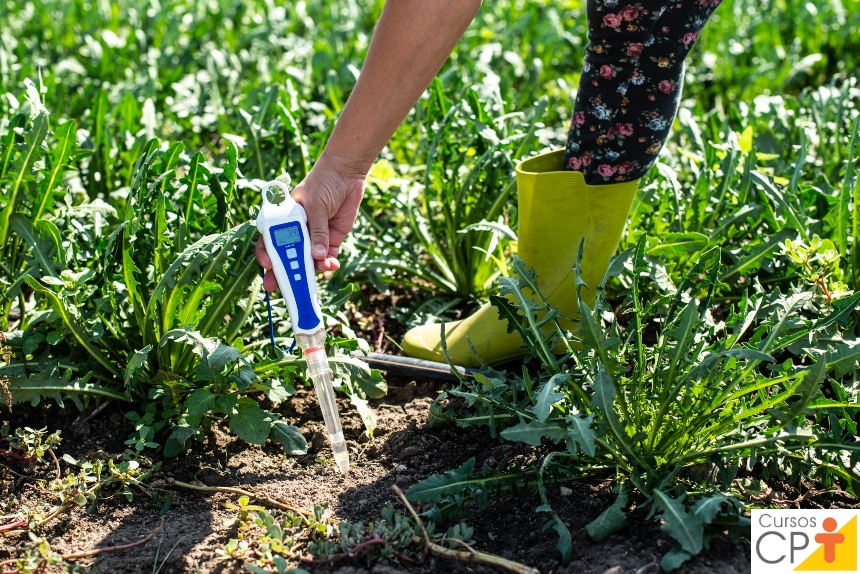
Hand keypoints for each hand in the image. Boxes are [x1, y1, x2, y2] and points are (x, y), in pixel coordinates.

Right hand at [255, 153, 365, 290]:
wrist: (347, 173)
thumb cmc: (323, 182)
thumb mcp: (315, 205)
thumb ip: (316, 231)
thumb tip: (317, 255)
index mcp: (284, 219)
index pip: (270, 240)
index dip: (266, 254)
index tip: (268, 265)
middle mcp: (297, 230)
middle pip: (287, 255)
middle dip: (284, 272)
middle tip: (281, 288)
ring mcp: (314, 236)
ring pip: (308, 260)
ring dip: (312, 269)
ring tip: (319, 270)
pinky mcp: (332, 239)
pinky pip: (327, 257)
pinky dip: (329, 263)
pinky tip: (332, 265)